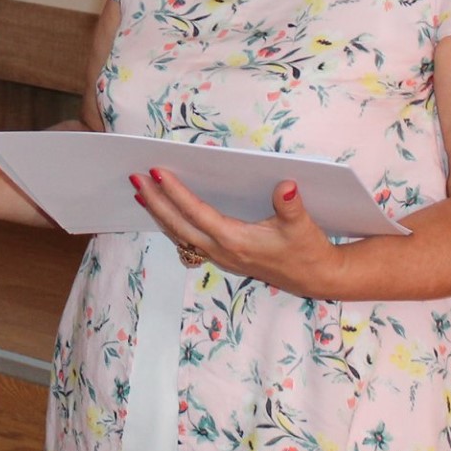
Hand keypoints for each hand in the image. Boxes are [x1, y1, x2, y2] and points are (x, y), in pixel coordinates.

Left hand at [133, 167, 345, 296]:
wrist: (315, 278)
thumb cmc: (308, 250)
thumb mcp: (303, 227)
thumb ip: (291, 206)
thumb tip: (286, 186)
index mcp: (236, 240)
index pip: (197, 213)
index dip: (176, 193)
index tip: (157, 173)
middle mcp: (222, 250)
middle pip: (179, 226)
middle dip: (155, 202)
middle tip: (135, 179)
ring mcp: (220, 256)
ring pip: (180, 235)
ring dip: (160, 214)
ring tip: (140, 193)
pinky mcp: (224, 257)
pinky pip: (189, 240)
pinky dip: (173, 224)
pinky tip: (165, 213)